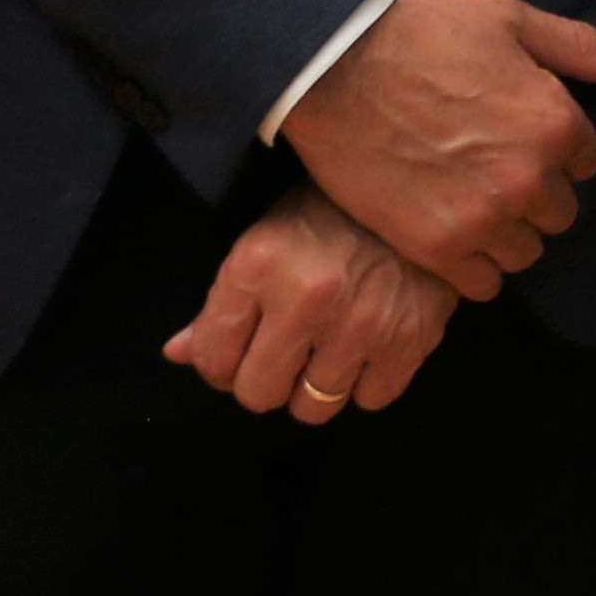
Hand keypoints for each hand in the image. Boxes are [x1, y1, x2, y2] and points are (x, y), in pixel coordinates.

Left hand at [162, 184, 459, 422]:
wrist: (418, 188)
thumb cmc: (329, 212)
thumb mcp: (264, 241)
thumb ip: (218, 305)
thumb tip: (177, 355)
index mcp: (258, 265)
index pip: (212, 359)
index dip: (220, 364)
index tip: (238, 352)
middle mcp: (306, 298)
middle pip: (258, 394)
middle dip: (265, 381)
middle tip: (282, 355)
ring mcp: (361, 323)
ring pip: (313, 407)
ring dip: (314, 387)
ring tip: (325, 351)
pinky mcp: (409, 339)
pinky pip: (370, 400)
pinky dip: (365, 383)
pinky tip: (366, 347)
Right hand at [281, 0, 595, 301]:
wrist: (333, 70)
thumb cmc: (422, 36)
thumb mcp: (508, 19)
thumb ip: (579, 46)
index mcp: (555, 122)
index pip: (586, 161)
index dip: (554, 150)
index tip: (517, 138)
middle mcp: (529, 178)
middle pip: (559, 212)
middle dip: (533, 194)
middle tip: (488, 170)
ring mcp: (484, 219)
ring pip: (525, 252)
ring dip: (506, 234)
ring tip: (469, 204)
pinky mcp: (437, 248)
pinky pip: (483, 285)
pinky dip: (474, 267)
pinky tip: (452, 235)